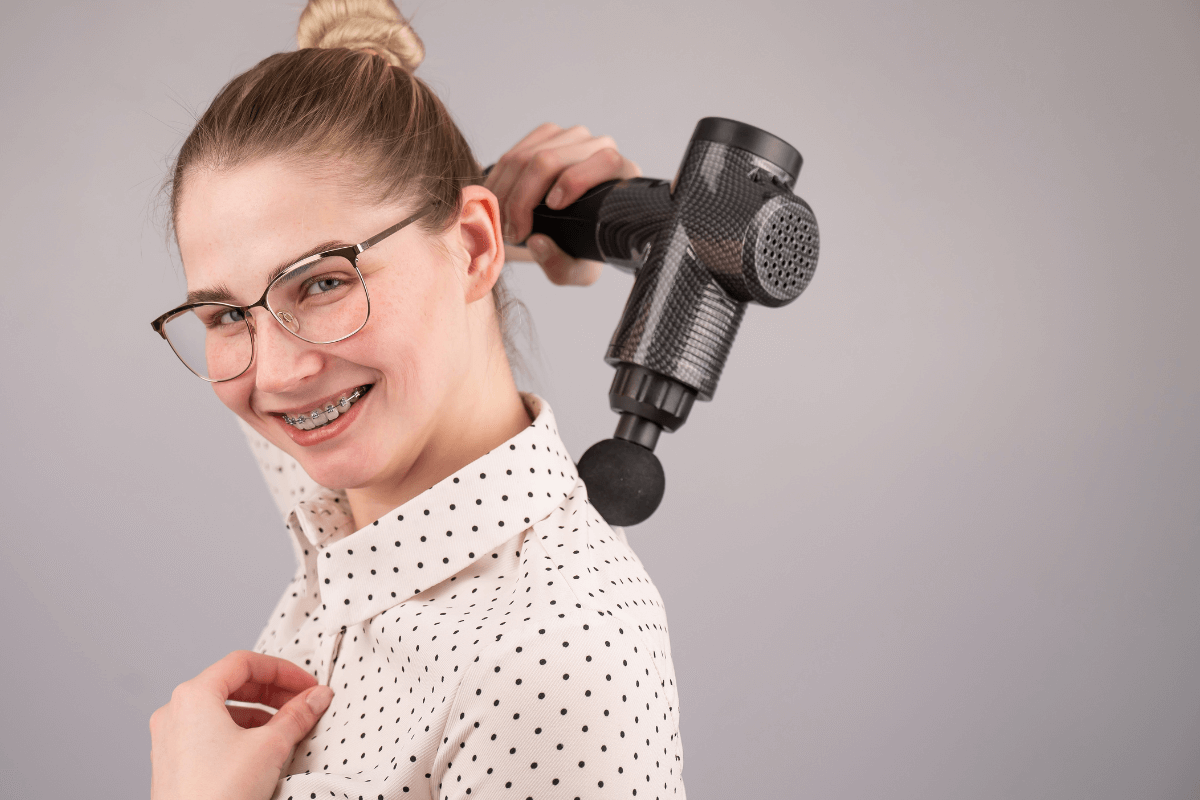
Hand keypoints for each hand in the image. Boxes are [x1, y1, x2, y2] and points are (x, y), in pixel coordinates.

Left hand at [149, 650, 333, 799]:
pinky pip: (209, 733)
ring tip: (287, 728)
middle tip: (302, 702)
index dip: (282, 670)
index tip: (307, 684)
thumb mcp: (270, 746)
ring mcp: (170, 739)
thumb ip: (297, 715)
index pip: (244, 663)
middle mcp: (175, 712)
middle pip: (231, 684)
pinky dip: (239, 733)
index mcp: (193, 696)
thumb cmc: (218, 795)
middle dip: (272, 692)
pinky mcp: (174, 763)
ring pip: (221, 710)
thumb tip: (316, 698)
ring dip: (258, 714)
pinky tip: (261, 750)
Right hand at [485, 123, 641, 285]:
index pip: (606, 162)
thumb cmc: (581, 249)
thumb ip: (561, 266)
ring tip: (501, 223)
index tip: (552, 207)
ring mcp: (572, 137)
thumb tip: (537, 242)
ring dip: (506, 192)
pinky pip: (515, 151)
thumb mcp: (576, 271)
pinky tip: (497, 203)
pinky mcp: (548, 134)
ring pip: (527, 155)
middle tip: (512, 232)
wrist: (567, 230)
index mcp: (622, 176)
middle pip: (552, 158)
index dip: (576, 180)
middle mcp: (600, 148)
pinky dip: (499, 180)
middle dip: (522, 197)